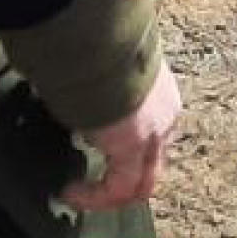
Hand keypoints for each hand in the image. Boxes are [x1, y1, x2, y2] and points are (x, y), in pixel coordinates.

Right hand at [64, 61, 181, 211]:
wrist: (102, 41)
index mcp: (160, 94)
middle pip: (153, 162)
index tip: (97, 151)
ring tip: (81, 195)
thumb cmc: (97, 46)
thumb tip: (79, 91)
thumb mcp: (105, 71)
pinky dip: (95, 196)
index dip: (130, 151)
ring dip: (111, 193)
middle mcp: (165, 115)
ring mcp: (156, 133)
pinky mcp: (136, 148)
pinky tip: (71, 192)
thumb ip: (101, 88)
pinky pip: (119, 188)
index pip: (153, 133)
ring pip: (143, 180)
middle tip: (94, 187)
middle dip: (125, 178)